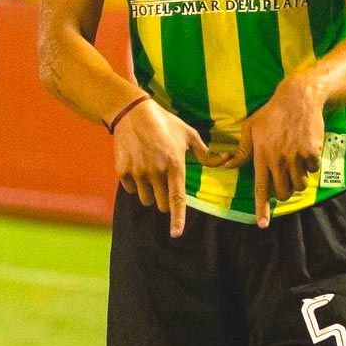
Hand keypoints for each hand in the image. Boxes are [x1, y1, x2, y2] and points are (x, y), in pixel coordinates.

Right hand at [114, 99, 228, 237]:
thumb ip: (205, 153)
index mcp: (174, 164)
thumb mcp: (188, 134)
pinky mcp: (122, 171)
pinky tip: (137, 166)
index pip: (177, 199)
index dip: (177, 219)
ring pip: (145, 200)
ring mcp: (138, 172)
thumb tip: (224, 160)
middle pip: (161, 204)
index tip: (176, 234)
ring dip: (149, 193)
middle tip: (164, 182)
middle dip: (164, 199)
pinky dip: (134, 184)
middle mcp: (156, 171)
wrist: (133, 112)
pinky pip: (130, 190)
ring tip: (150, 172)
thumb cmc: (165, 122)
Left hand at [224, 76, 325, 227]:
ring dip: (299, 180)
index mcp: (262, 156)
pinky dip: (311, 166)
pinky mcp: (311, 153)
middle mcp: (278, 160)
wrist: (298, 98)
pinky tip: (306, 151)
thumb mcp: (251, 127)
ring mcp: (296, 157)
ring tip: (296, 164)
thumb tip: (228, 165)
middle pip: (283, 192)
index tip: (262, 224)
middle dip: (284, 193)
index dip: (262, 208)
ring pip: (299, 185)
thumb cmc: (272, 113)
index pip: (261, 188)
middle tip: (285, 181)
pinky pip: (313, 171)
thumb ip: (242, 150)